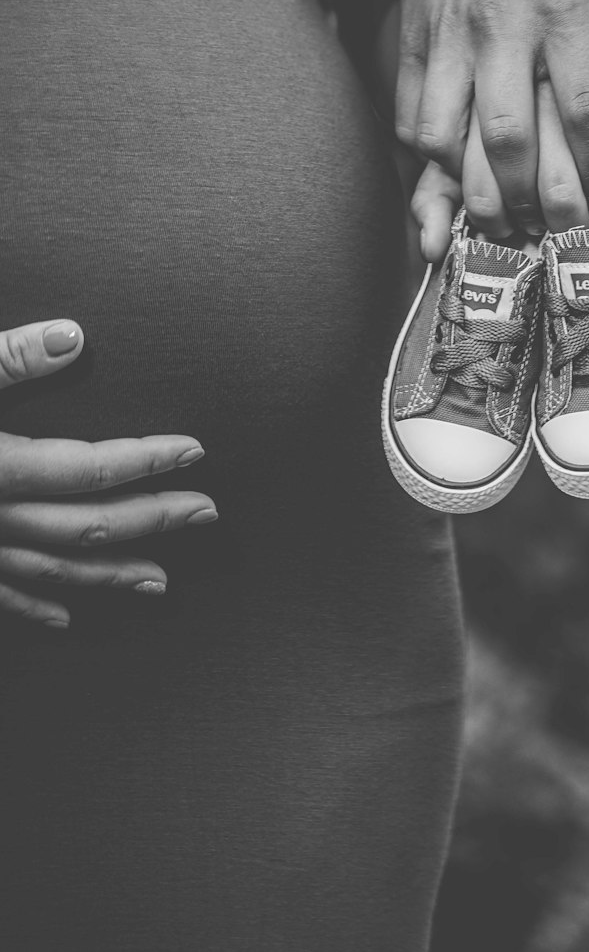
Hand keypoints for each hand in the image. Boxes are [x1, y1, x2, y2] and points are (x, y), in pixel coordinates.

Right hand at [0, 319, 216, 628]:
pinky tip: (68, 615)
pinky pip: (2, 596)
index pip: (88, 467)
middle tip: (206, 512)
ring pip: (52, 570)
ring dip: (111, 575)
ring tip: (161, 580)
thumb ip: (9, 358)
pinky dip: (37, 606)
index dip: (147, 459)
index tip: (194, 451)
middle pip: (86, 524)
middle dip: (152, 517)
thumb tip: (73, 336)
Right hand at [411, 39, 588, 262]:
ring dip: (470, 182)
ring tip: (496, 205)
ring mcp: (450, 30)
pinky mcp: (413, 33)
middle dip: (527, 195)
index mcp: (565, 7)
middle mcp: (503, 23)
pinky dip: (431, 151)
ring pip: (445, 133)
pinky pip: (410, 111)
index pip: (582, 110)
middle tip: (544, 221)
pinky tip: (457, 163)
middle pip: (508, 136)